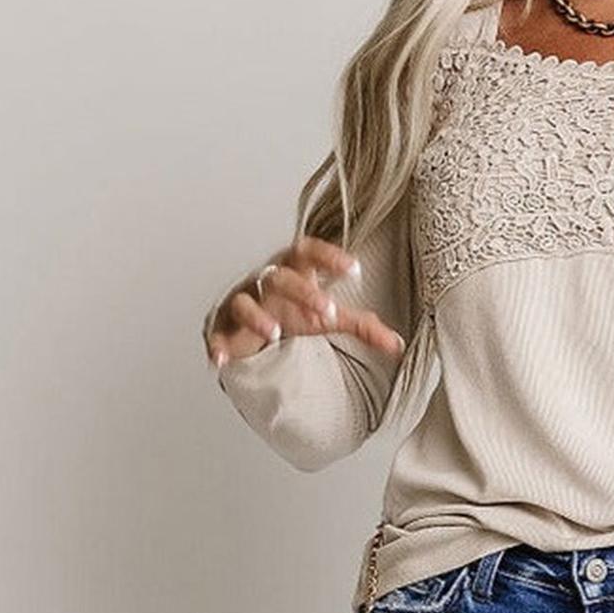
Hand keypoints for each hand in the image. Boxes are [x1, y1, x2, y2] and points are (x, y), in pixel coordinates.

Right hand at [203, 238, 406, 367]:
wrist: (251, 324)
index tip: (354, 269)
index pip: (307, 251)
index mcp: (293, 271)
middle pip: (279, 276)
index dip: (328, 256)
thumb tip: (397, 345)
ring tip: (275, 334)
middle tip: (328, 311)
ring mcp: (242, 303)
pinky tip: (220, 360)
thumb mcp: (326, 316)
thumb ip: (362, 326)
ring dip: (258, 316)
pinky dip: (217, 346)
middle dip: (302, 291)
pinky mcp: (222, 329)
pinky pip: (216, 334)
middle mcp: (265, 282)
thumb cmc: (292, 310)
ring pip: (244, 301)